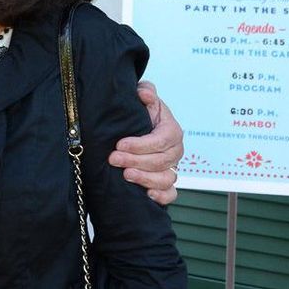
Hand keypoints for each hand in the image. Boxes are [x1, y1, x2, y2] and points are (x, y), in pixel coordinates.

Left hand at [108, 81, 182, 204]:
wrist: (140, 127)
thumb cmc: (142, 113)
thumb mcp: (144, 98)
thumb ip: (146, 92)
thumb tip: (144, 94)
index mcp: (171, 130)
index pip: (160, 141)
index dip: (140, 145)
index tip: (120, 144)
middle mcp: (175, 151)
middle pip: (161, 161)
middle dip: (135, 161)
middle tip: (113, 159)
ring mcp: (172, 168)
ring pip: (166, 179)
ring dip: (145, 178)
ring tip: (125, 175)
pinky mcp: (166, 183)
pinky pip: (170, 194)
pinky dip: (161, 196)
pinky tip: (147, 195)